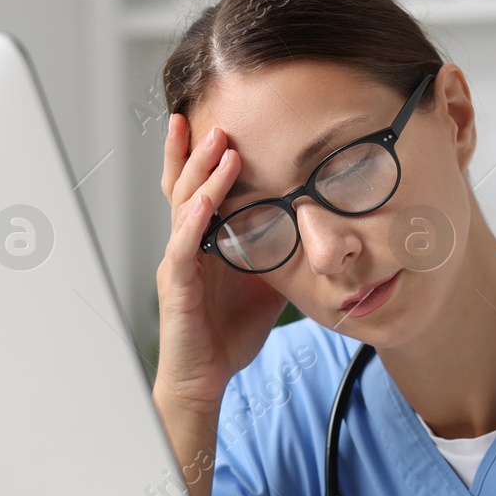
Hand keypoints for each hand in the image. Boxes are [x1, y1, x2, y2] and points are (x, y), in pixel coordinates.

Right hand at [154, 113, 286, 410]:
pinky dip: (194, 222)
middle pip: (182, 186)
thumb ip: (281, 254)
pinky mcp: (177, 288)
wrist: (205, 379)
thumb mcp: (267, 283)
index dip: (200, 155)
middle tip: (212, 116)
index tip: (212, 118)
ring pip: (183, 207)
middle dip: (195, 151)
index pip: (197, 187)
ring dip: (201, 175)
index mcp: (204, 240)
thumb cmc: (228, 333)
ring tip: (218, 144)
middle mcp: (185, 244)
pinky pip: (184, 248)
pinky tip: (205, 202)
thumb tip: (318, 231)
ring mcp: (178, 264)